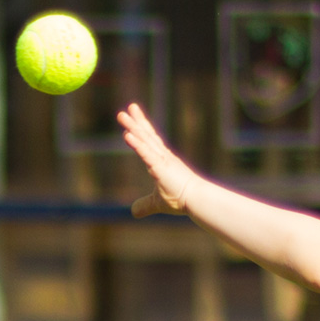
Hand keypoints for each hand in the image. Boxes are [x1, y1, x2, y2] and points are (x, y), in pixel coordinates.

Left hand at [116, 103, 197, 217]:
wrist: (197, 200)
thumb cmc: (181, 199)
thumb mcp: (157, 202)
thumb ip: (144, 205)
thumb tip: (133, 212)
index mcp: (162, 161)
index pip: (149, 141)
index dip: (141, 128)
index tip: (133, 116)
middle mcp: (162, 156)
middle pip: (146, 135)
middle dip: (136, 122)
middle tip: (127, 109)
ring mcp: (162, 159)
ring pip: (144, 140)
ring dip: (133, 127)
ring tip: (121, 115)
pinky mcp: (160, 166)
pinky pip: (146, 153)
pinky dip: (136, 144)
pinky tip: (127, 134)